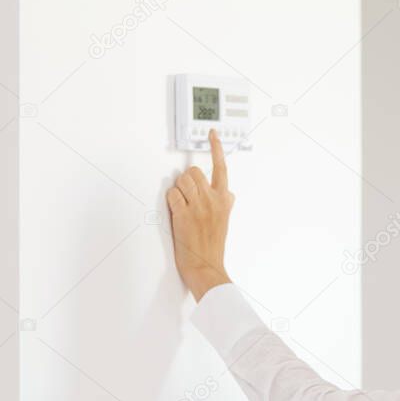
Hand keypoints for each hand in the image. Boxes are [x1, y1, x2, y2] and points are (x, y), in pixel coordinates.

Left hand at [167, 128, 234, 300]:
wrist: (206, 266)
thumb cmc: (213, 246)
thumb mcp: (226, 221)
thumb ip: (226, 203)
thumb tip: (228, 193)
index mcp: (225, 200)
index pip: (222, 167)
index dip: (216, 148)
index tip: (212, 134)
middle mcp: (213, 199)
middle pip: (194, 172)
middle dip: (186, 181)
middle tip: (186, 197)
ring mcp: (198, 206)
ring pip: (181, 181)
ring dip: (178, 191)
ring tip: (182, 206)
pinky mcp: (183, 214)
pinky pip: (172, 195)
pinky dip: (171, 201)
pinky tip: (176, 212)